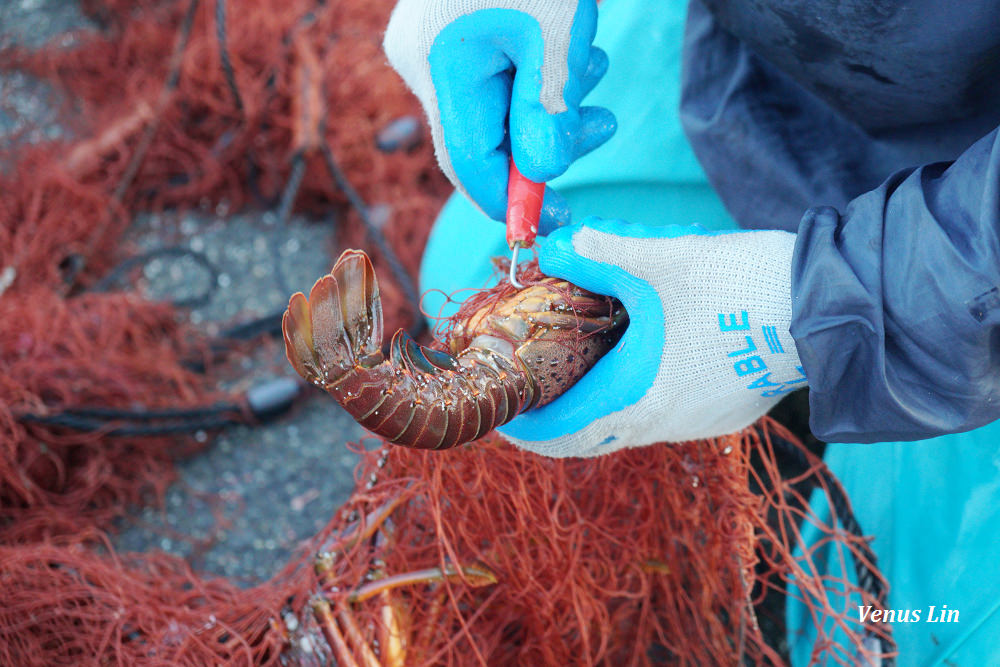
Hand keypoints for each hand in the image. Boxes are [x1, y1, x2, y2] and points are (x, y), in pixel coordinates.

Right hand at [384, 0, 616, 231]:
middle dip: (545, 141)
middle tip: (600, 125)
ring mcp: (426, 48)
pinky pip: (486, 78)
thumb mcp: (557, 32)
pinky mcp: (442, 34)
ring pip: (490, 108)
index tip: (556, 219)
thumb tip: (543, 174)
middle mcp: (420, 64)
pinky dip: (530, 79)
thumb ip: (549, 110)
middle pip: (482, 138)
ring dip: (548, 103)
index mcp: (442, 68)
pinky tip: (570, 52)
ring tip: (593, 66)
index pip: (469, 164)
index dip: (513, 200)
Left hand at [499, 217, 804, 456]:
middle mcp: (664, 422)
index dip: (525, 426)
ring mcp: (699, 422)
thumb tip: (554, 245)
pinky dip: (636, 392)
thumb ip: (599, 253)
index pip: (561, 431)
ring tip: (583, 362)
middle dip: (556, 416)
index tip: (503, 413)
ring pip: (628, 422)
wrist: (828, 305)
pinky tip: (642, 352)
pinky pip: (664, 411)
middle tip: (534, 388)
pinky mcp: (726, 410)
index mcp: (637, 396)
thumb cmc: (739, 286)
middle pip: (590, 433)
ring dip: (599, 399)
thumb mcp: (658, 260)